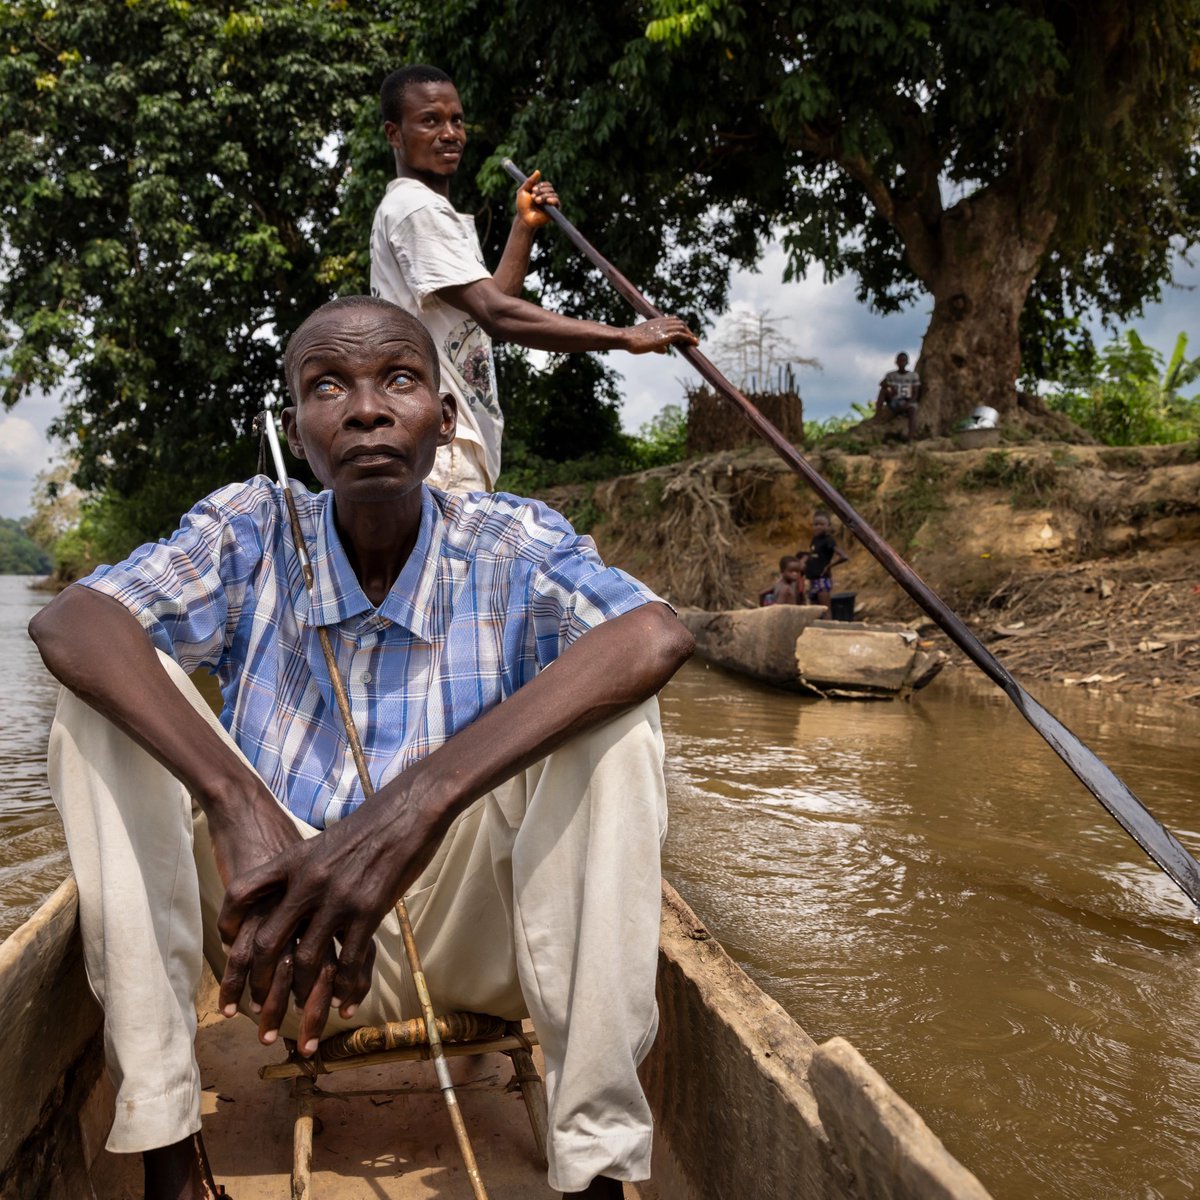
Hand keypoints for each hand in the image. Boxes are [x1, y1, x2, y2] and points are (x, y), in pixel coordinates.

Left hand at [216, 783, 445, 1054]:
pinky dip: (346, 989)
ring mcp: (338, 898)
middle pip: (269, 942)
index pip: (241, 892)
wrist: (409, 810)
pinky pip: (349, 961)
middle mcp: (308, 881)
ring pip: (309, 962)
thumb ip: (305, 869)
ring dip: (304, 997)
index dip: (228, 924)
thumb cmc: (370, 822)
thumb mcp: (324, 841)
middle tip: (259, 1009)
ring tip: (303, 1018)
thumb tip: (292, 894)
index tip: (230, 947)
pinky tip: (345, 1005)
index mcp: (293, 859)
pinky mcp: (368, 910)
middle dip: (261, 984)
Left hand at [515, 169, 558, 229]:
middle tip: (533, 197)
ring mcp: (550, 204)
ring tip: (536, 201)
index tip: (533, 190)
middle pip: (550, 188)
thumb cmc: (522, 206)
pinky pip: (557, 202)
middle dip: (541, 191)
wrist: (524, 218)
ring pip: (553, 194)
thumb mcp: (523, 191)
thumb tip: (538, 171)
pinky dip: (552, 200)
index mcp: (541, 192)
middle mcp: (547, 197)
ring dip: (544, 196)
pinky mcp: (554, 211)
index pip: (546, 184)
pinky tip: (547, 201)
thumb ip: (530, 181)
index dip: (540, 185)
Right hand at [623, 316, 698, 355]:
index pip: (673, 320)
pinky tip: (694, 343)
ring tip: (695, 342)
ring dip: (690, 335)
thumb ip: (657, 345)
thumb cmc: (632, 341)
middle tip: (692, 339)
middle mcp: (661, 322)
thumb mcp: (646, 342)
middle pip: (679, 322)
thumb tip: (665, 350)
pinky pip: (681, 335)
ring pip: (682, 327)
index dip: (681, 326)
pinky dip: (689, 338)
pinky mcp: (665, 336)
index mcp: (656, 321)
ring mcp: (663, 328)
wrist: (626, 338)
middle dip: (687, 330)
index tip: (685, 333)